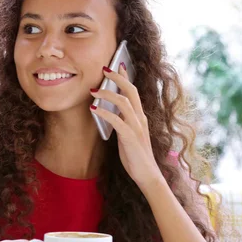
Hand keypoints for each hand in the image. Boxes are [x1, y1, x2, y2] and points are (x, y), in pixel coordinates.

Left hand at [90, 64, 163, 189]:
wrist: (148, 175)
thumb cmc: (137, 157)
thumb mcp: (129, 136)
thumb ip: (123, 123)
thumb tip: (111, 112)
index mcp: (140, 117)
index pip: (134, 91)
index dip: (126, 77)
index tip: (117, 65)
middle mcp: (140, 119)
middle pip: (131, 91)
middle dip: (117, 78)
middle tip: (104, 69)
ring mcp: (137, 127)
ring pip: (124, 102)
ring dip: (107, 94)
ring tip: (93, 91)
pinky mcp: (130, 137)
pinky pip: (117, 120)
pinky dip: (104, 112)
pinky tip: (93, 109)